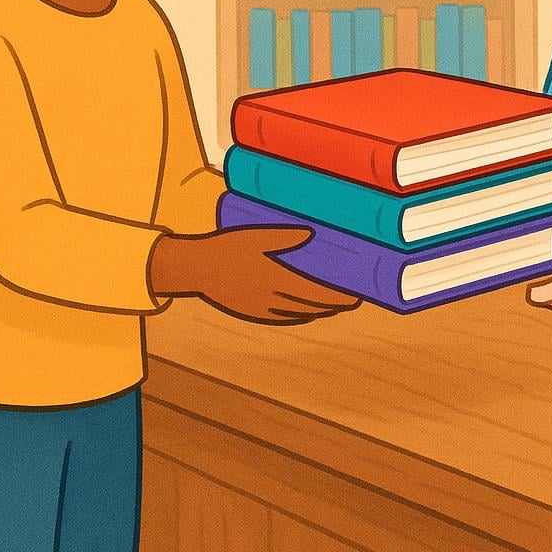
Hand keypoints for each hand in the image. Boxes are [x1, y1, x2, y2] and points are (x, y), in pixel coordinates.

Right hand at [150, 227, 360, 325]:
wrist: (195, 269)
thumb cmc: (226, 248)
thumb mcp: (256, 236)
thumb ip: (284, 236)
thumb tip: (310, 233)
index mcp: (276, 279)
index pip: (315, 293)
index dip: (337, 297)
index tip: (355, 296)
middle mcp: (272, 299)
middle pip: (311, 307)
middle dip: (333, 305)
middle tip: (352, 301)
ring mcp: (262, 308)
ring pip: (298, 314)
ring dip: (319, 312)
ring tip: (333, 306)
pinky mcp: (253, 311)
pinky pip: (283, 318)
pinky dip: (300, 316)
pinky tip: (305, 312)